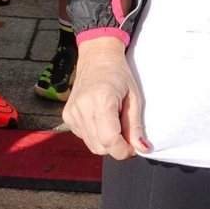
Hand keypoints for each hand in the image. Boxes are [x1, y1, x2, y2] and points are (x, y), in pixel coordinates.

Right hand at [64, 36, 146, 159]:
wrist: (97, 58)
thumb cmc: (119, 74)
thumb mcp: (134, 98)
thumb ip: (135, 126)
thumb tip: (142, 149)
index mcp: (101, 100)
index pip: (110, 140)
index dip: (124, 150)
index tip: (134, 147)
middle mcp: (82, 108)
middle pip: (101, 147)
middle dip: (116, 147)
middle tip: (126, 132)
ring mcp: (72, 113)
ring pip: (92, 146)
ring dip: (106, 142)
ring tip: (114, 122)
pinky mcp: (67, 116)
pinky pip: (84, 137)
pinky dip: (96, 135)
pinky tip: (101, 119)